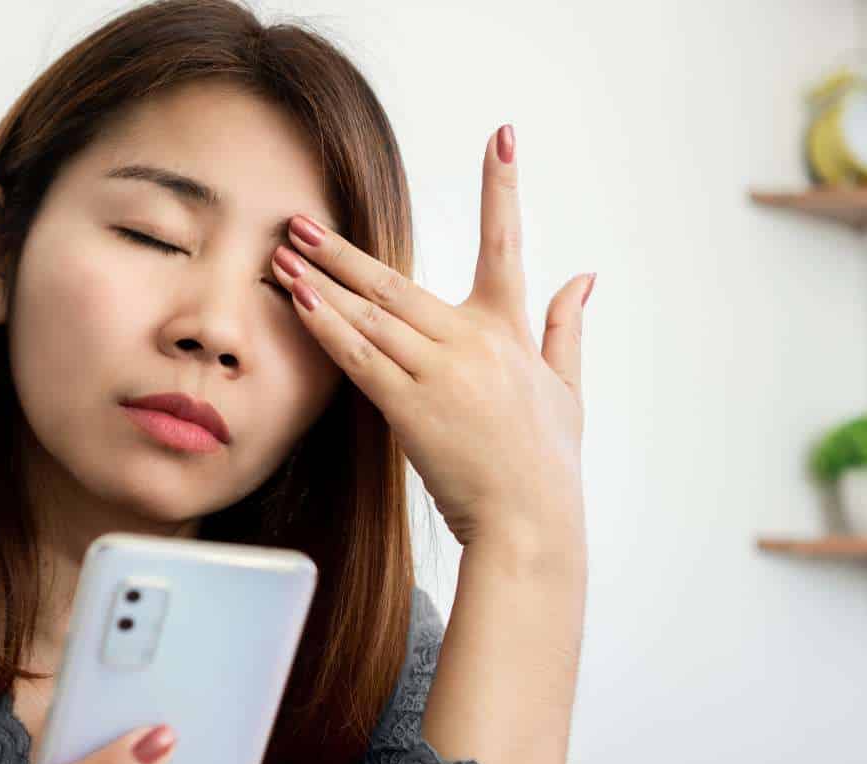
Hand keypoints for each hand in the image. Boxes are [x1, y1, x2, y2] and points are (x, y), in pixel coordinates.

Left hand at [270, 124, 592, 547]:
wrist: (530, 523)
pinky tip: (297, 301)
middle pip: (396, 281)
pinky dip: (326, 327)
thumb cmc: (546, 462)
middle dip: (342, 251)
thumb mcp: (568, 390)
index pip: (508, 244)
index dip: (504, 186)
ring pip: (370, 314)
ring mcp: (440, 371)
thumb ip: (568, 327)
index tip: (503, 136)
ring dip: (320, 283)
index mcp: (510, 330)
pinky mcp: (411, 407)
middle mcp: (473, 340)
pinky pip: (360, 358)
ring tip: (282, 255)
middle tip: (301, 221)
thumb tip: (585, 274)